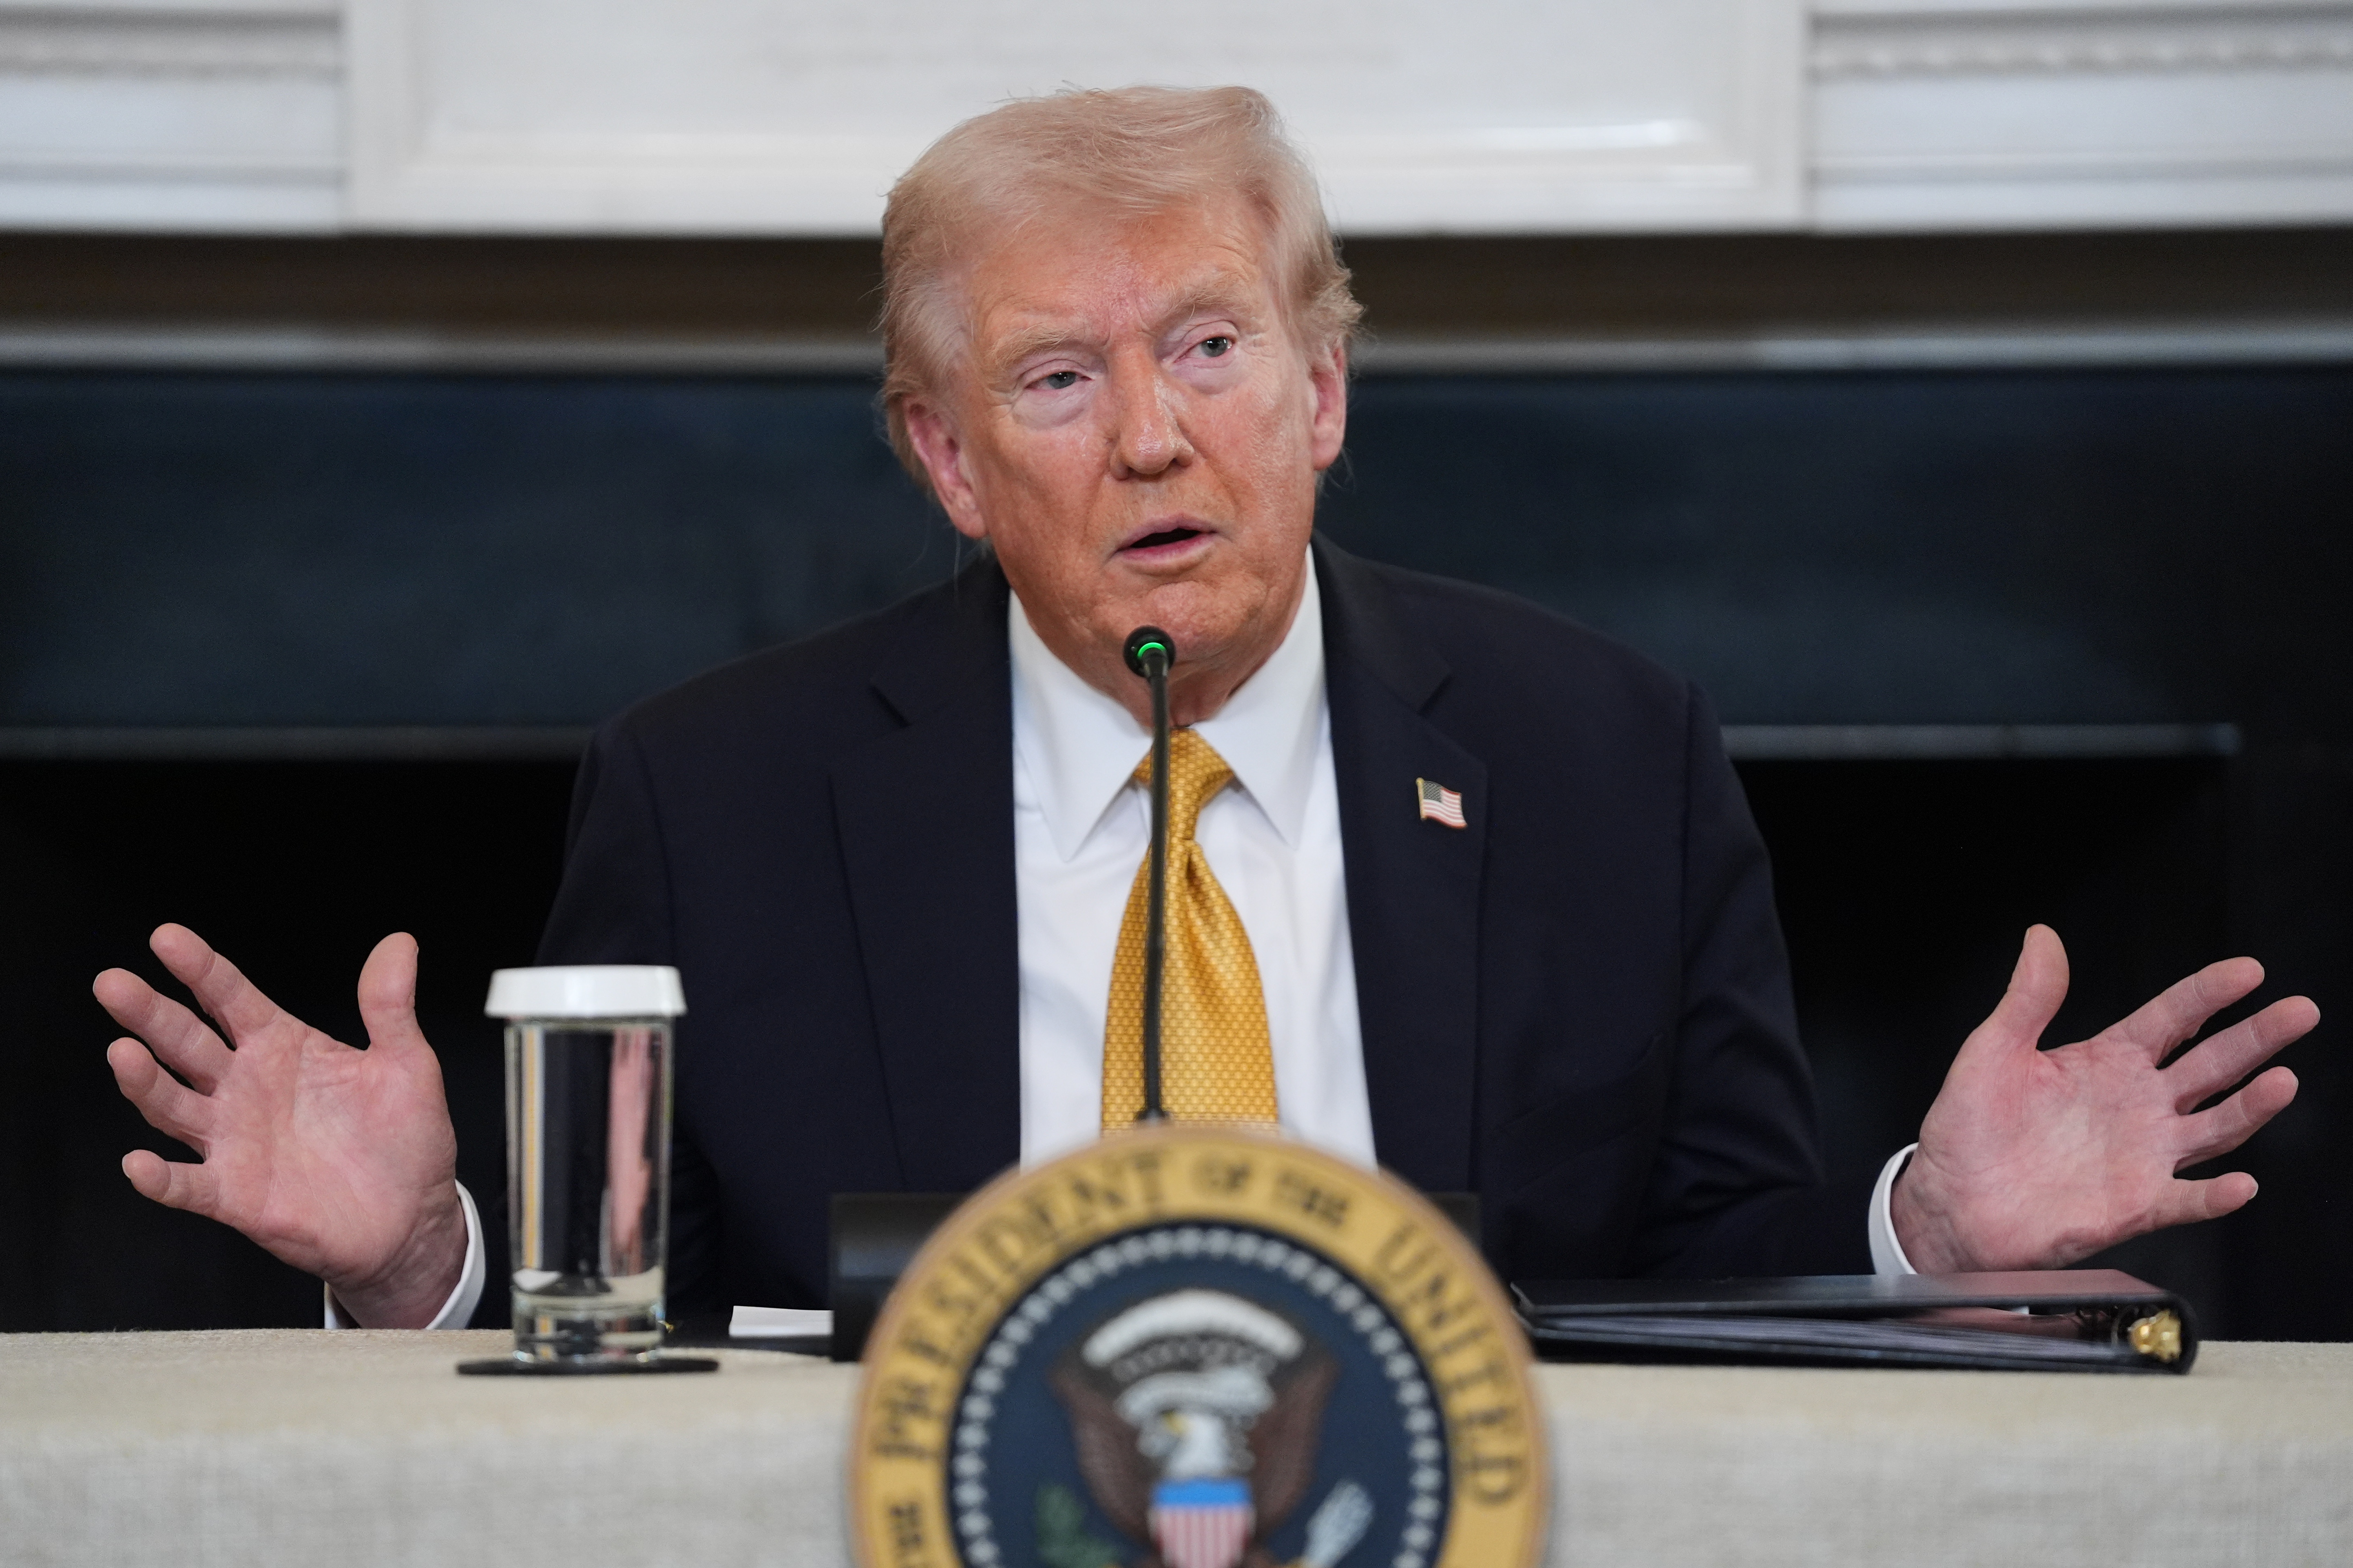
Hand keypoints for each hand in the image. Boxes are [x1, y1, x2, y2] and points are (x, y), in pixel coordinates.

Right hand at [98, 924, 467, 1326]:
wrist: (411, 1216)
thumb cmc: (404, 1138)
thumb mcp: (406, 1064)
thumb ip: (390, 1005)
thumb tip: (400, 942)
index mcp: (282, 1046)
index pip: (230, 998)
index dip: (200, 968)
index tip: (166, 937)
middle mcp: (245, 1087)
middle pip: (186, 1043)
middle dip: (150, 1013)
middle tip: (113, 983)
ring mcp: (234, 1140)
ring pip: (174, 1105)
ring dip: (145, 1082)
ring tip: (123, 1053)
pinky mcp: (235, 1195)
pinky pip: (188, 1185)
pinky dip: (161, 1177)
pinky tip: (139, 1163)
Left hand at [1891, 925, 2314, 1272]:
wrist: (1950, 1200)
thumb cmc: (1968, 1128)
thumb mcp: (1992, 1050)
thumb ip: (2027, 997)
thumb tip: (2042, 936)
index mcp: (2108, 1061)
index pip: (2173, 1017)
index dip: (2210, 993)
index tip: (2249, 971)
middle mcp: (2138, 1105)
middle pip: (2212, 1064)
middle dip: (2257, 1037)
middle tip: (2298, 1011)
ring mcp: (2144, 1155)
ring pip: (2216, 1126)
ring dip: (2252, 1107)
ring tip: (2283, 1080)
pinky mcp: (2136, 1204)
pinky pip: (2187, 1199)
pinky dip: (2215, 1195)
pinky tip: (2241, 1184)